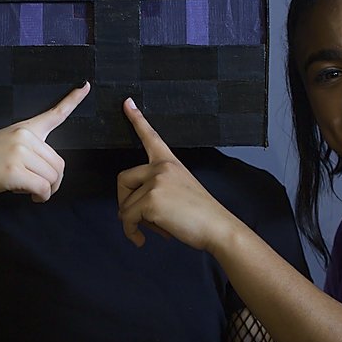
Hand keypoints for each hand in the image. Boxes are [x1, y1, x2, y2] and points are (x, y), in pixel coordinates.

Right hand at [0, 82, 89, 203]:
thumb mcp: (7, 144)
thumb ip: (31, 149)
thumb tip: (51, 171)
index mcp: (25, 128)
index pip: (54, 113)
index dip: (73, 100)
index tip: (86, 85)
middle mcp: (24, 137)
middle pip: (59, 164)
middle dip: (54, 181)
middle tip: (40, 188)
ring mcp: (19, 153)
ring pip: (53, 177)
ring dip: (47, 190)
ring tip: (31, 191)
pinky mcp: (14, 171)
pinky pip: (42, 187)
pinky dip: (42, 196)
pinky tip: (33, 196)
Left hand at [117, 97, 238, 250]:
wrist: (218, 228)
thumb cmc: (202, 215)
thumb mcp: (180, 190)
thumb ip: (157, 189)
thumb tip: (129, 209)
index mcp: (169, 162)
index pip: (150, 137)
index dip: (137, 119)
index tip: (126, 102)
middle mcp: (161, 168)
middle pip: (123, 180)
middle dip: (125, 202)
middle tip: (138, 218)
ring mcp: (156, 182)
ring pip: (124, 204)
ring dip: (134, 221)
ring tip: (155, 228)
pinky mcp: (151, 200)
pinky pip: (127, 218)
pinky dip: (131, 232)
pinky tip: (142, 239)